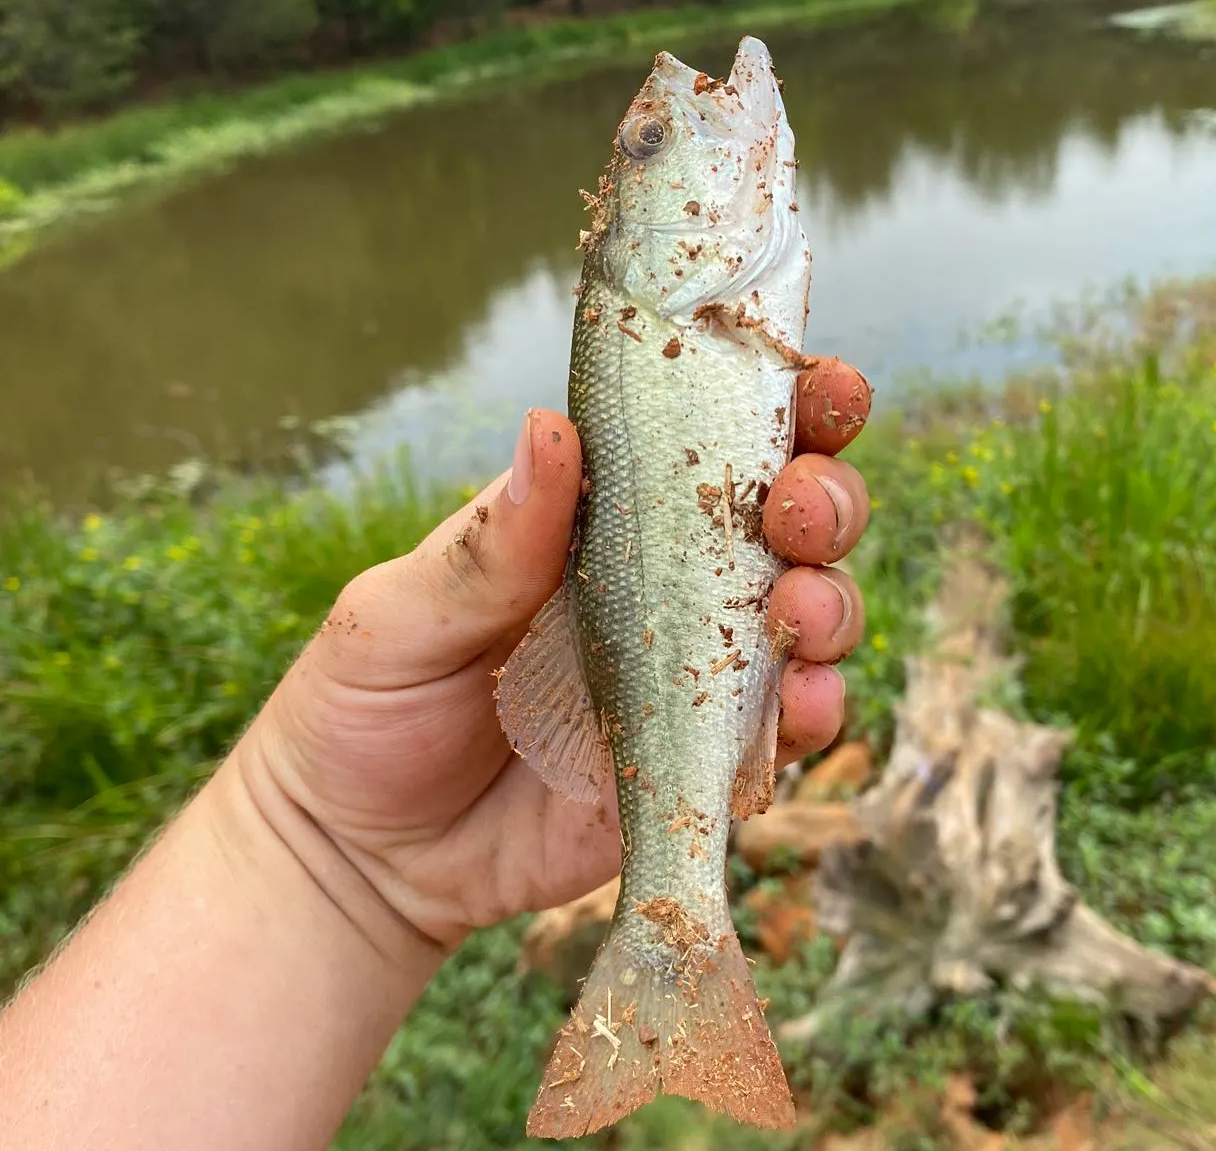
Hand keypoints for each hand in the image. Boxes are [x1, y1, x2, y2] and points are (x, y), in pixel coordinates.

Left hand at [239, 358, 872, 950]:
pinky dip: (814, 711)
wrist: (356, 858)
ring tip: (802, 612)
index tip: (818, 385)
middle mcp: (665, 582)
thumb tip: (551, 429)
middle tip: (800, 510)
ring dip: (830, 600)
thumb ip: (489, 544)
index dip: (779, 402)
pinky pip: (780, 731)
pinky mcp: (697, 762)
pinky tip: (806, 703)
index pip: (704, 439)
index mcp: (600, 516)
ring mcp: (690, 673)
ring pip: (806, 615)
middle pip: (785, 519)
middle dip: (823, 498)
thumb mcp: (399, 613)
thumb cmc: (363, 706)